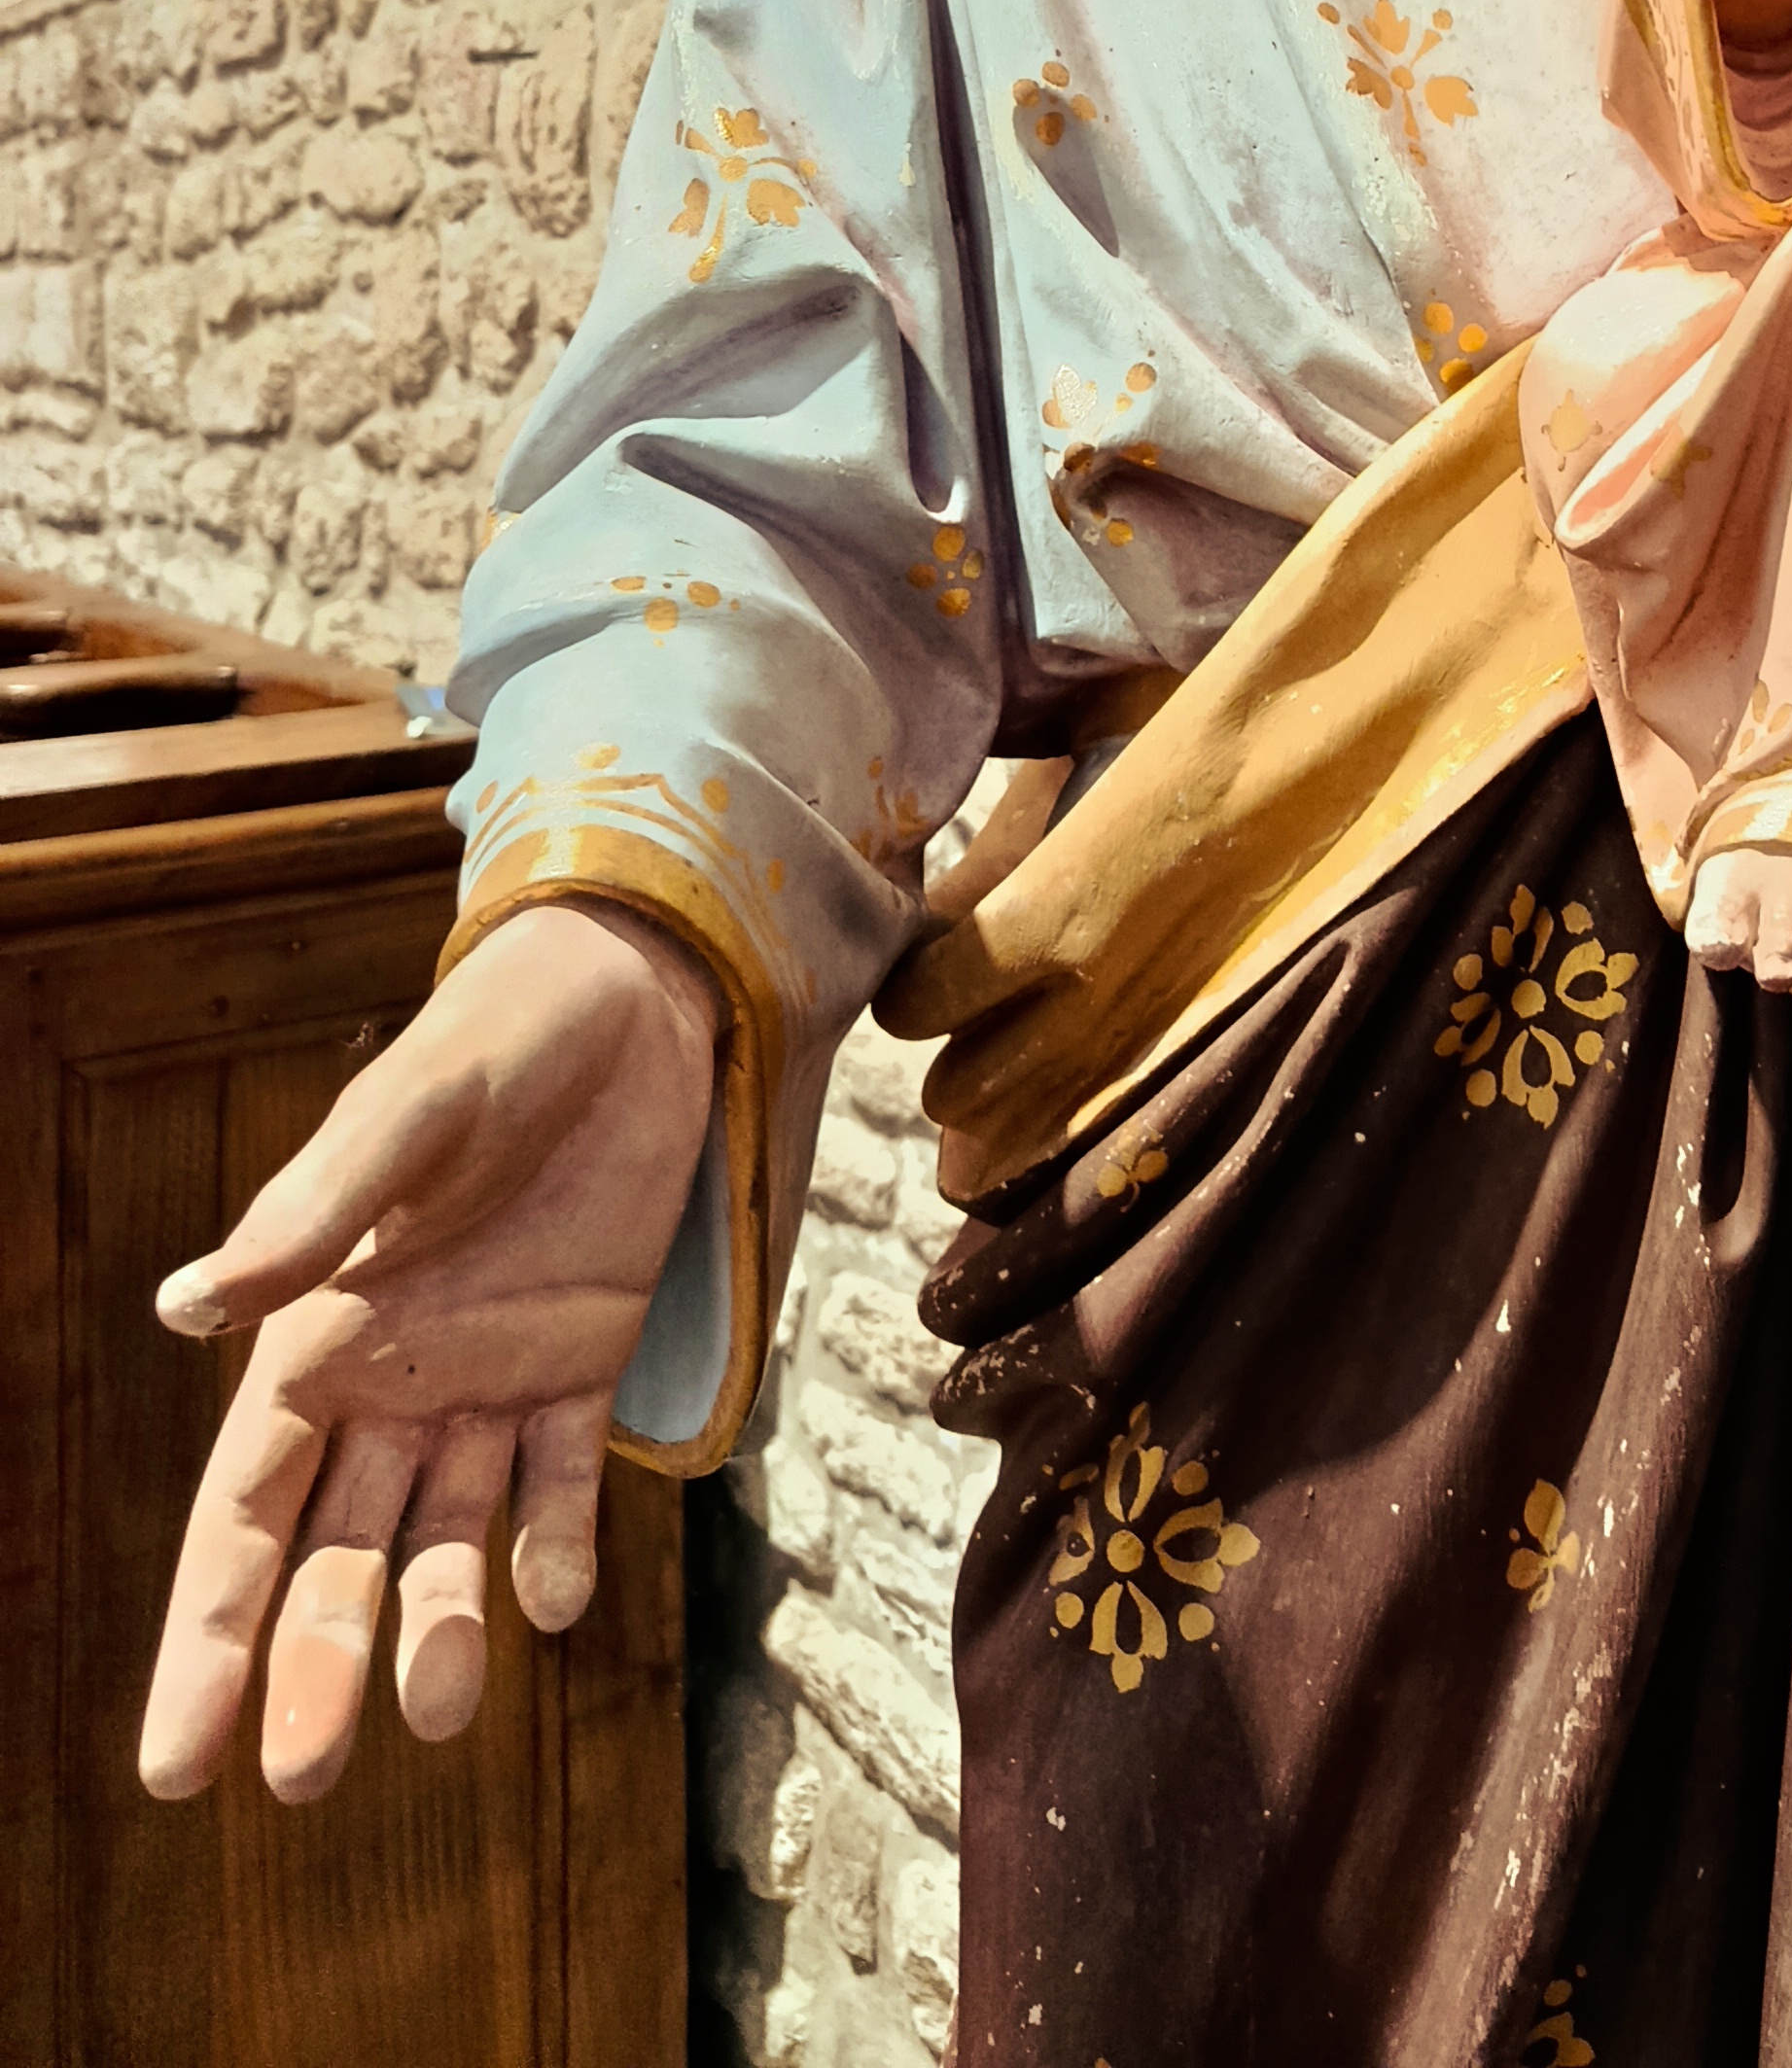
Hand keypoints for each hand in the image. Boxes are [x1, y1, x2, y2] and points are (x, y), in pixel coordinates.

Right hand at [138, 900, 719, 1809]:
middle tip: (300, 1781)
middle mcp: (394, 1381)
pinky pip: (562, 1476)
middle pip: (337, 1558)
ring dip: (439, 1627)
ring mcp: (490, 1379)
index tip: (174, 1765)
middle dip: (314, 1665)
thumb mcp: (407, 1120)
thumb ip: (312, 1218)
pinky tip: (559, 1597)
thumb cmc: (497, 1038)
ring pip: (445, 1540)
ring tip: (440, 1708)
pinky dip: (558, 1540)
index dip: (206, 1634)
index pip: (246, 1514)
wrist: (635, 992)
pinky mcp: (585, 1360)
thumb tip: (187, 1306)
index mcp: (318, 1337)